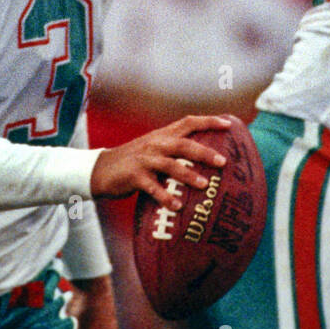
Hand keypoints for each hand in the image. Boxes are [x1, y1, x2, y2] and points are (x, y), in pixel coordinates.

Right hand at [89, 114, 231, 205]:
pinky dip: (165, 197)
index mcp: (163, 135)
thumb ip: (175, 150)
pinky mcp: (134, 176)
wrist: (100, 169)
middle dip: (205, 152)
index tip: (228, 124)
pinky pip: (152, 187)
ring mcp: (144, 160)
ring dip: (188, 175)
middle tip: (223, 162)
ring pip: (170, 165)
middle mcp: (156, 144)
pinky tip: (176, 207)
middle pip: (184, 144)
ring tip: (204, 185)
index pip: (189, 122)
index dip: (209, 121)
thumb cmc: (134, 161)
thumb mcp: (154, 149)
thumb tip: (205, 158)